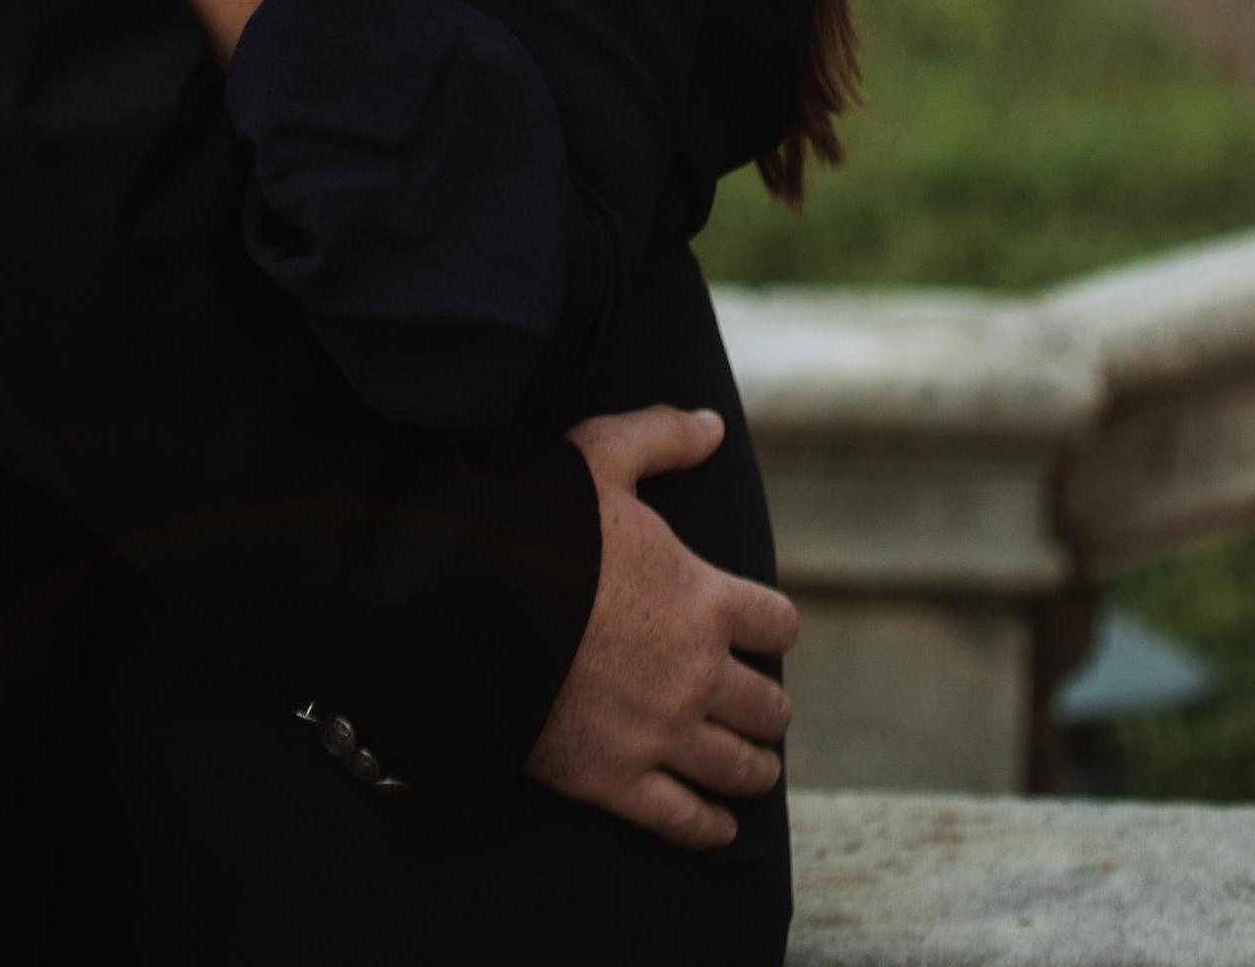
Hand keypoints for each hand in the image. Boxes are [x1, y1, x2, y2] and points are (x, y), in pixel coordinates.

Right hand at [524, 408, 797, 849]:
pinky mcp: (617, 781)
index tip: (763, 631)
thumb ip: (665, 436)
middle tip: (760, 709)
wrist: (476, 603)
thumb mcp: (605, 456)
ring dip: (752, 766)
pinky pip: (684, 820)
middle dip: (766, 705)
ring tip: (753, 765)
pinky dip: (709, 827)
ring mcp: (661, 734)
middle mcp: (699, 674)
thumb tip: (713, 426)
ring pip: (738, 766)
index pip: (778, 624)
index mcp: (707, 599)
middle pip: (767, 705)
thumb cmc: (546, 524)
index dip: (772, 626)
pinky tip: (720, 825)